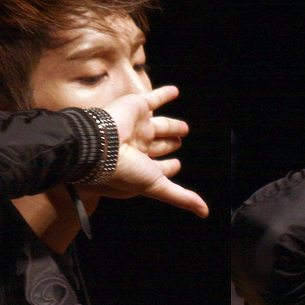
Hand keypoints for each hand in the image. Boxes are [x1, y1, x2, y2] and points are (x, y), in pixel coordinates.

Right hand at [77, 85, 208, 217]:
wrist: (100, 144)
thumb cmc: (125, 170)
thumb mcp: (158, 186)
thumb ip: (181, 197)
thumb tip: (204, 212)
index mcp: (142, 166)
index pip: (160, 168)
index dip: (170, 167)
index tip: (176, 165)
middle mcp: (139, 146)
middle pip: (160, 145)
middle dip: (170, 145)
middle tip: (179, 142)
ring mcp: (138, 126)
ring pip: (159, 125)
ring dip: (173, 126)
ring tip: (184, 128)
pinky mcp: (136, 107)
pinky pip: (153, 99)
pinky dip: (164, 94)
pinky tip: (175, 91)